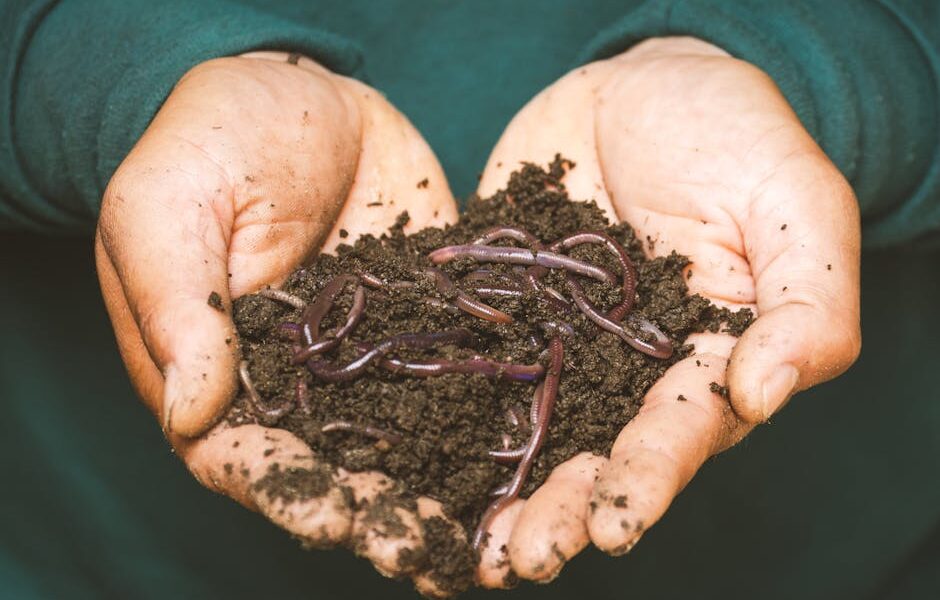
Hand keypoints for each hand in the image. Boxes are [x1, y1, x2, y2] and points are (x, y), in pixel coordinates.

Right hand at [95, 52, 464, 595]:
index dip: (285, 492)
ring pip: (405, 438)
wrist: (301, 92)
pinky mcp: (429, 322)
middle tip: (425, 552)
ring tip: (488, 538)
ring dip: (441, 490)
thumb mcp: (167, 208)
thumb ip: (179, 307)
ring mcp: (372, 357)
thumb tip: (193, 412)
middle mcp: (301, 383)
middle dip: (378, 513)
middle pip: (335, 466)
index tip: (329, 516)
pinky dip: (490, 417)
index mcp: (222, 372)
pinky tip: (531, 452)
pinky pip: (460, 373)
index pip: (244, 454)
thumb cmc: (209, 140)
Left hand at [474, 37, 860, 584]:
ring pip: (525, 430)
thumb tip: (765, 393)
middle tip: (521, 559)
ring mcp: (556, 347)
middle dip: (560, 510)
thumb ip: (807, 302)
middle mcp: (626, 373)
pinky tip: (401, 453)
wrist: (639, 86)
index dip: (648, 479)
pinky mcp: (500, 313)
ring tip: (464, 547)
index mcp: (704, 361)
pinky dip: (435, 409)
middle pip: (593, 453)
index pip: (680, 432)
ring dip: (496, 490)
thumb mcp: (794, 204)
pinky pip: (466, 362)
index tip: (614, 525)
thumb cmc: (734, 136)